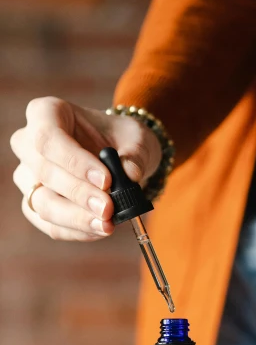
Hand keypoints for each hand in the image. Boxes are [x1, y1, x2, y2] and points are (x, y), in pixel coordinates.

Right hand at [10, 97, 161, 240]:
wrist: (121, 156)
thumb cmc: (123, 139)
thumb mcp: (137, 138)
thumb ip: (135, 155)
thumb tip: (130, 175)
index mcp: (46, 113)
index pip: (48, 137)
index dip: (74, 161)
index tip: (106, 180)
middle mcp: (28, 143)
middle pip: (43, 171)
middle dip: (79, 194)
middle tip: (109, 208)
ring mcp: (29, 176)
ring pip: (42, 203)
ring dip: (75, 218)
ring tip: (108, 224)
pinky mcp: (36, 205)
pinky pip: (50, 224)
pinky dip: (76, 231)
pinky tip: (101, 230)